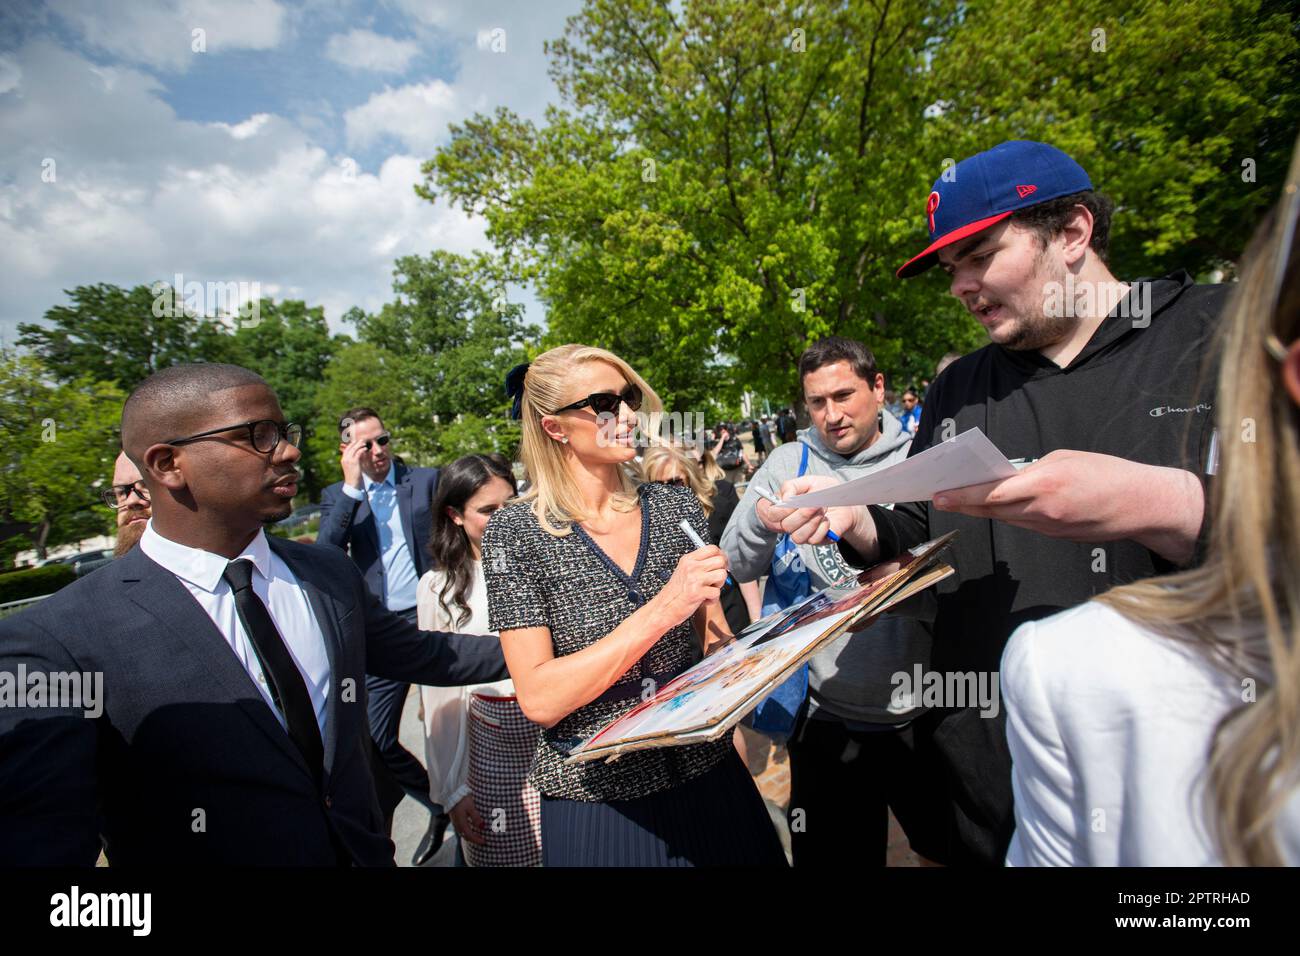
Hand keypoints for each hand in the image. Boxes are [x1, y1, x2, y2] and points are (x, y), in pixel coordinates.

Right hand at [340, 437, 366, 488]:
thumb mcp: (351, 467)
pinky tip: (365, 449)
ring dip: (360, 445)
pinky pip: (358, 453)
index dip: (351, 444)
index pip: (347, 449)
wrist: (352, 483)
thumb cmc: (353, 476)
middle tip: (362, 440)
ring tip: (364, 444)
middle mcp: (345, 459)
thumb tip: (358, 455)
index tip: (356, 442)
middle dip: (356, 443)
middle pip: (350, 447)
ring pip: (354, 449)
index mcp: (343, 460)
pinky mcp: (354, 462)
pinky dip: (362, 449)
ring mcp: (349, 460)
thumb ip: (353, 460)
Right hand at [449, 795, 486, 845]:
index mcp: (461, 822)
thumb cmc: (462, 798)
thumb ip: (476, 817)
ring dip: (469, 836)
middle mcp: (457, 824)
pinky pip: (460, 828)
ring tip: (477, 836)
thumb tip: (483, 827)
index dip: (477, 840)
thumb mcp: (471, 807)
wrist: (451, 792)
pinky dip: (466, 831)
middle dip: (473, 840)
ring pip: (462, 832)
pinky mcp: (454, 817)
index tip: (484, 841)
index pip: (469, 835)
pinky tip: (470, 828)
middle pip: (465, 836)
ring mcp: (454, 821)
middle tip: (481, 841)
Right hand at [654, 546, 728, 625]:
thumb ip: (699, 563)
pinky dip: (713, 599)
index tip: (720, 564)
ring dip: (719, 585)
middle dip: (721, 571)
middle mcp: (691, 567)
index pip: (712, 548)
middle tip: (714, 580)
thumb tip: (719, 559)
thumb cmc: (675, 592)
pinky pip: (717, 592)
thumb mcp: (684, 570)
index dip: (720, 556)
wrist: (664, 607)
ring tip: (709, 589)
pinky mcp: (698, 592)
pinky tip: (704, 600)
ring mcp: (695, 579)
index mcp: (688, 559)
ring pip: (722, 575)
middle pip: (720, 560)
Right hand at [756, 474, 865, 545]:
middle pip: (786, 526)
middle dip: (802, 513)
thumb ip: (792, 486)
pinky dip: (821, 528)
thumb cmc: (825, 490)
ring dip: (812, 521)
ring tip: (822, 509)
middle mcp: (791, 522)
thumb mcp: (808, 481)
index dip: (780, 510)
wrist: (845, 501)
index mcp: (784, 507)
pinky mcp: (816, 540)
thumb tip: (785, 498)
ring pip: (797, 536)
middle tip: (815, 503)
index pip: (772, 514)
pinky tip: (827, 520)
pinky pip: (813, 540)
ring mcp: (803, 533)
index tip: (792, 501)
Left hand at [932, 449, 1203, 562]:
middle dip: (963, 502)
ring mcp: (1049, 527)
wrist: (1144, 505)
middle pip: (992, 509)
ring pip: (1006, 518)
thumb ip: (1032, 469)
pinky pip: (1024, 524)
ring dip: (984, 508)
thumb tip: (1008, 477)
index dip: (962, 495)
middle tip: (938, 496)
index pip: (992, 492)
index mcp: (1044, 484)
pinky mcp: (1056, 536)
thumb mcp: (1066, 458)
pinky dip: (1009, 514)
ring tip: (960, 497)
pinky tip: (999, 505)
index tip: (939, 494)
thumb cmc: (1108, 473)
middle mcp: (1042, 510)